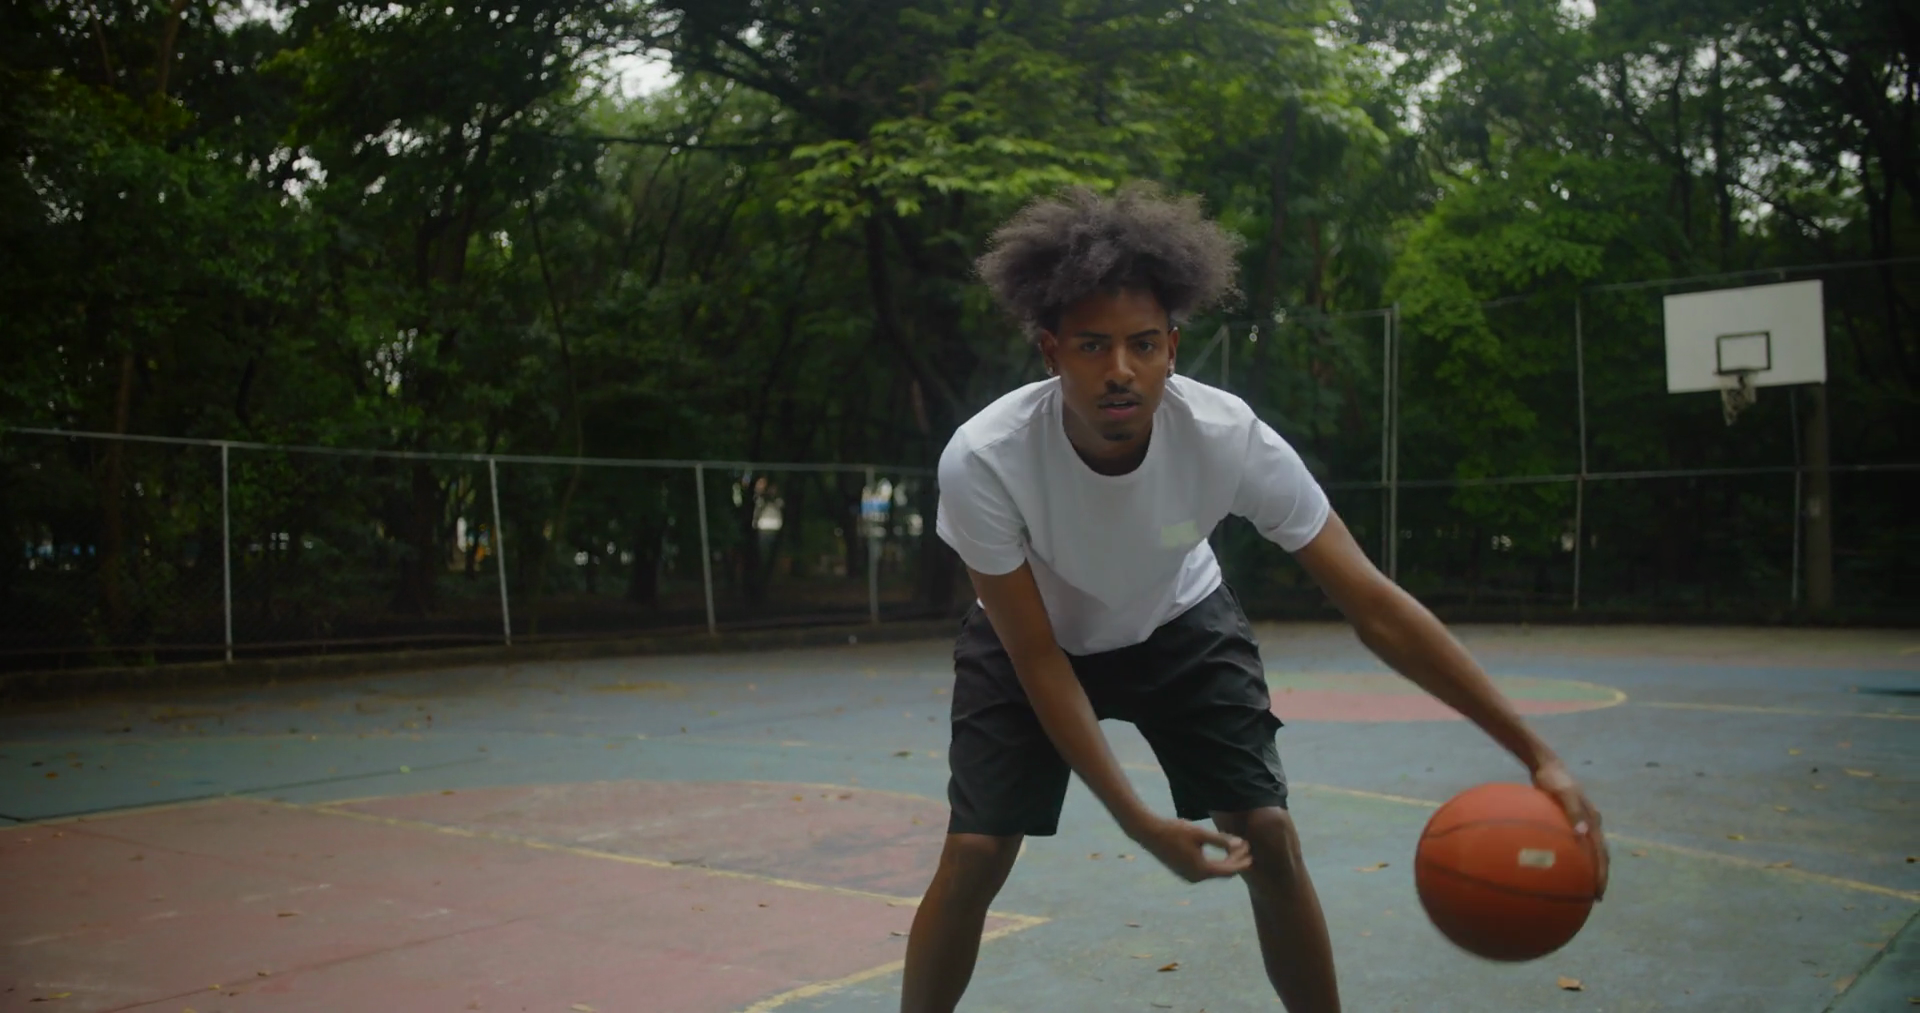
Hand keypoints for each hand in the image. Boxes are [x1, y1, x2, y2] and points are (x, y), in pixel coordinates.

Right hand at [1128, 815, 1251, 882]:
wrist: (1149, 833)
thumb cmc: (1175, 830)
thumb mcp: (1200, 833)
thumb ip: (1220, 840)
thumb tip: (1239, 844)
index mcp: (1201, 870)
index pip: (1229, 870)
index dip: (1242, 862)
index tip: (1251, 853)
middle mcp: (1195, 878)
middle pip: (1222, 872)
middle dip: (1235, 860)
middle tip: (1245, 847)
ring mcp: (1188, 876)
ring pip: (1213, 871)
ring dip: (1225, 861)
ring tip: (1235, 848)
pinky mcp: (1183, 871)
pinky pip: (1204, 870)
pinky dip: (1214, 862)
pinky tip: (1219, 851)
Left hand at [1533, 760, 1609, 899]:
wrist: (1546, 766)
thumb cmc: (1554, 779)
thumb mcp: (1563, 793)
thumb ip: (1573, 812)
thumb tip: (1582, 835)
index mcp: (1593, 821)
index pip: (1601, 854)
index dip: (1602, 875)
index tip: (1599, 893)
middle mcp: (1590, 824)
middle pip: (1599, 856)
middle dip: (1598, 877)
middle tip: (1593, 898)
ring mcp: (1580, 822)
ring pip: (1587, 851)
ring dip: (1587, 869)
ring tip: (1578, 887)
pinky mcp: (1568, 821)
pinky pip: (1571, 843)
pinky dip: (1570, 856)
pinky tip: (1556, 866)